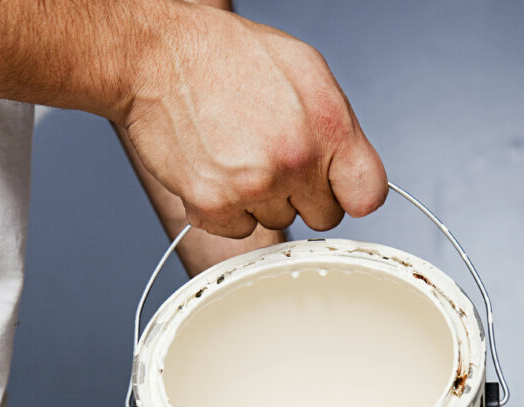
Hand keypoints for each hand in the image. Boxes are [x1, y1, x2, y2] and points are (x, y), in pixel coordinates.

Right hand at [120, 2, 386, 237]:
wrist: (156, 58)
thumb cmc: (226, 58)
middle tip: (275, 158)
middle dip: (304, 194)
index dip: (349, 191)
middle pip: (323, 216)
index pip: (368, 195)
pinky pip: (237, 230)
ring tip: (239, 153)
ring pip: (277, 222)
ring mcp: (254, 187)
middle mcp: (295, 159)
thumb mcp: (305, 70)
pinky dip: (226, 208)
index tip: (336, 186)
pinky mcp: (215, 206)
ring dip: (262, 199)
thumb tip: (350, 171)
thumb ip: (337, 126)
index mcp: (328, 124)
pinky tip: (217, 168)